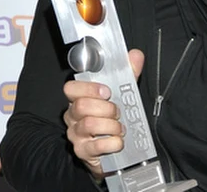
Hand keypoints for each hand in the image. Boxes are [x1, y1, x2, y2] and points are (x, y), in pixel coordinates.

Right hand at [63, 49, 144, 178]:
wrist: (115, 149)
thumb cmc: (114, 118)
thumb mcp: (123, 94)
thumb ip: (128, 74)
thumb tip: (135, 55)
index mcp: (80, 98)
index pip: (71, 88)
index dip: (89, 88)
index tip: (107, 91)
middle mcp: (73, 116)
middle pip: (82, 106)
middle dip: (107, 108)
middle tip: (117, 113)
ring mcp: (76, 134)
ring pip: (90, 124)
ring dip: (112, 126)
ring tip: (120, 128)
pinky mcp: (83, 151)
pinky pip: (97, 145)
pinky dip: (113, 142)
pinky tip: (118, 142)